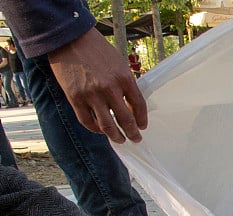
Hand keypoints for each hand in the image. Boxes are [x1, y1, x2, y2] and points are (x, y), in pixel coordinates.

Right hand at [48, 29, 146, 143]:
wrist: (69, 38)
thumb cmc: (96, 49)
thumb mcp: (119, 63)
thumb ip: (126, 84)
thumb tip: (131, 105)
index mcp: (124, 78)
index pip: (139, 106)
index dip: (142, 119)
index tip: (142, 126)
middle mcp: (109, 89)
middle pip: (126, 120)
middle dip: (133, 133)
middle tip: (135, 139)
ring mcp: (91, 95)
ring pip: (107, 126)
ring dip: (116, 136)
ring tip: (120, 140)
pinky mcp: (75, 98)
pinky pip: (87, 121)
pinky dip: (95, 129)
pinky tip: (100, 130)